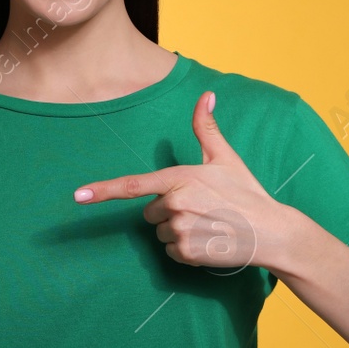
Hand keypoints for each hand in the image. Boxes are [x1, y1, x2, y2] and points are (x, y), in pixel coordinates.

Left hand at [72, 91, 287, 271]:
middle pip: (150, 213)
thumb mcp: (225, 158)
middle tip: (200, 209)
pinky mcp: (188, 252)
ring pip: (160, 233)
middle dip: (167, 211)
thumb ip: (207, 128)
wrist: (271, 231)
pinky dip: (185, 249)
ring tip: (207, 224)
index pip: (133, 186)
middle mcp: (176, 204)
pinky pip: (170, 251)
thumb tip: (206, 95)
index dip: (102, 190)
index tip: (78, 196)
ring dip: (177, 230)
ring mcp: (181, 230)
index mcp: (180, 179)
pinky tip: (208, 240)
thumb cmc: (246, 192)